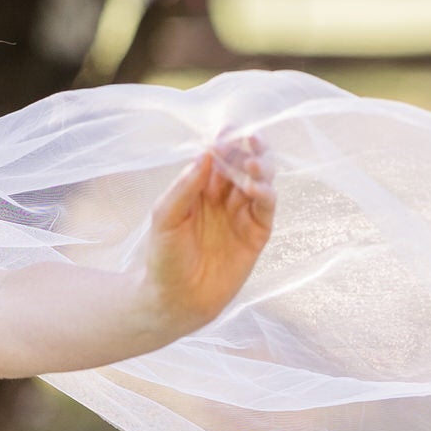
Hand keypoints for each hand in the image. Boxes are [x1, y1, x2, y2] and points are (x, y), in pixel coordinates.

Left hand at [140, 132, 275, 340]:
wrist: (174, 300)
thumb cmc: (164, 258)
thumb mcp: (165, 216)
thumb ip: (185, 186)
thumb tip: (206, 153)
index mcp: (201, 188)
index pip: (219, 157)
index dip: (226, 142)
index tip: (229, 130)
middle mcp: (225, 198)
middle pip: (244, 164)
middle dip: (249, 149)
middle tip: (251, 138)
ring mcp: (242, 215)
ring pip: (260, 181)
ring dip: (260, 168)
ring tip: (252, 163)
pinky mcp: (256, 235)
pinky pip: (266, 208)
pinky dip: (265, 194)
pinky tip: (256, 188)